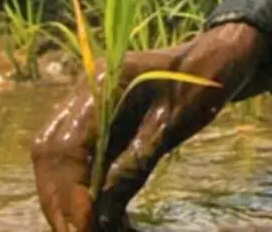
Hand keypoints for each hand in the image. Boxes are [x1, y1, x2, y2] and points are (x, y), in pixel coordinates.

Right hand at [32, 23, 264, 230]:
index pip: (65, 146)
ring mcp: (86, 107)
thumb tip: (102, 214)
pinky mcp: (96, 123)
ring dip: (69, 201)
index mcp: (102, 83)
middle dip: (61, 201)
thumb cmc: (205, 80)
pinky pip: (80, 159)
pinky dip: (85, 190)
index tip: (82, 227)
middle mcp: (83, 94)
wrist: (218, 56)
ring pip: (60, 161)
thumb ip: (137, 162)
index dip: (69, 191)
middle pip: (53, 155)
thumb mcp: (177, 122)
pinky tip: (99, 218)